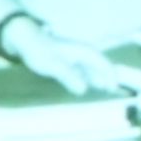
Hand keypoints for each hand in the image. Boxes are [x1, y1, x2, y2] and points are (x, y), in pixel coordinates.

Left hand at [0, 20, 124, 98]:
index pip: (105, 65)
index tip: (114, 91)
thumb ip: (70, 77)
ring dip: (97, 83)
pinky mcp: (70, 64)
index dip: (111, 78)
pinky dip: (86, 82)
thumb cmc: (40, 51)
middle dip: (107, 82)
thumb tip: (83, 89)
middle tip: (109, 98)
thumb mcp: (54, 65)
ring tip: (98, 97)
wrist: (26, 41)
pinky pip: (84, 74)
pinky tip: (82, 91)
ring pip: (93, 72)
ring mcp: (78, 59)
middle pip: (102, 69)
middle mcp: (85, 55)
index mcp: (85, 53)